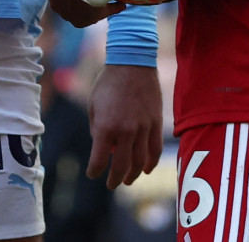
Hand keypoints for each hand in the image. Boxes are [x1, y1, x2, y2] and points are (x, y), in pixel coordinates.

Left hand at [88, 65, 162, 187]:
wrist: (132, 63)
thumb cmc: (108, 82)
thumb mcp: (93, 104)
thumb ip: (97, 128)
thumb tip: (104, 148)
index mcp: (106, 126)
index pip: (99, 160)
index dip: (95, 171)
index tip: (93, 174)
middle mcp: (125, 131)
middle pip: (121, 166)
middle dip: (115, 179)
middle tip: (111, 184)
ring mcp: (143, 128)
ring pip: (140, 162)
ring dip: (133, 174)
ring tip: (127, 180)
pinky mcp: (156, 123)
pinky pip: (155, 150)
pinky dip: (150, 163)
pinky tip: (145, 169)